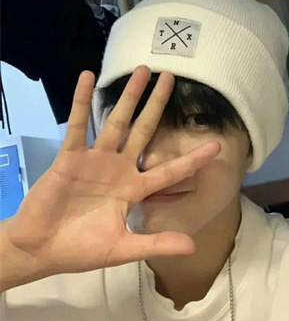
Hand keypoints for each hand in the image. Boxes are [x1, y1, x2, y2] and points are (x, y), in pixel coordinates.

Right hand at [6, 66, 220, 277]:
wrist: (41, 249)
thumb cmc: (81, 250)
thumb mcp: (123, 249)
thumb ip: (156, 244)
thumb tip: (192, 247)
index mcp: (134, 189)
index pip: (170, 170)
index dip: (192, 159)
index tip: (216, 145)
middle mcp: (119, 169)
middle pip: (144, 131)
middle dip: (157, 106)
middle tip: (170, 78)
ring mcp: (95, 160)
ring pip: (116, 122)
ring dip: (128, 97)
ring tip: (141, 71)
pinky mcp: (70, 157)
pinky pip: (78, 126)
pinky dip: (82, 102)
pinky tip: (88, 77)